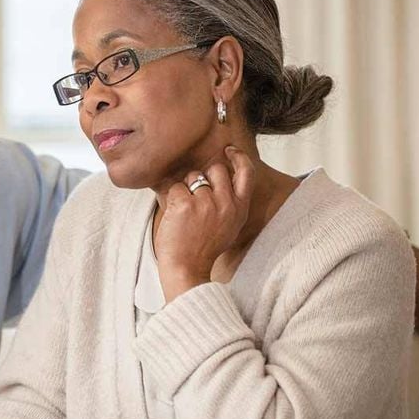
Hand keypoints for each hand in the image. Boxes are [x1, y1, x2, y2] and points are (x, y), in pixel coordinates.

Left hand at [155, 146, 254, 301]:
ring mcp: (206, 202)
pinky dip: (171, 200)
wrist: (187, 268)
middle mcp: (226, 203)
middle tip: (194, 197)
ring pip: (193, 177)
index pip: (246, 173)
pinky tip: (175, 217)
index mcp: (239, 209)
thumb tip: (221, 179)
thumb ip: (229, 203)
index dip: (238, 158)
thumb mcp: (229, 226)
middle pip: (216, 169)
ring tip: (185, 215)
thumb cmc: (204, 248)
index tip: (229, 150)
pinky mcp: (185, 204)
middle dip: (203, 177)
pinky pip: (175, 188)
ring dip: (185, 190)